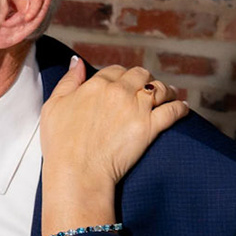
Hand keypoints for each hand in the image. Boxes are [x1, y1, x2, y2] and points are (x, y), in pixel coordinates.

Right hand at [38, 59, 187, 235]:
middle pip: (141, 75)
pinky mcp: (150, 128)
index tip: (124, 84)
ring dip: (165, 90)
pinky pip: (172, 111)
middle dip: (144, 79)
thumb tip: (77, 62)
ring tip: (168, 95)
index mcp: (97, 84)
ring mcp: (137, 109)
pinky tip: (182, 108)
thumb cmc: (60, 144)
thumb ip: (67, 81)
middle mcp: (119, 92)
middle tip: (146, 89)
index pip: (116, 70)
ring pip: (159, 89)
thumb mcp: (53, 107)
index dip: (121, 76)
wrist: (77, 173)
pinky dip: (180, 108)